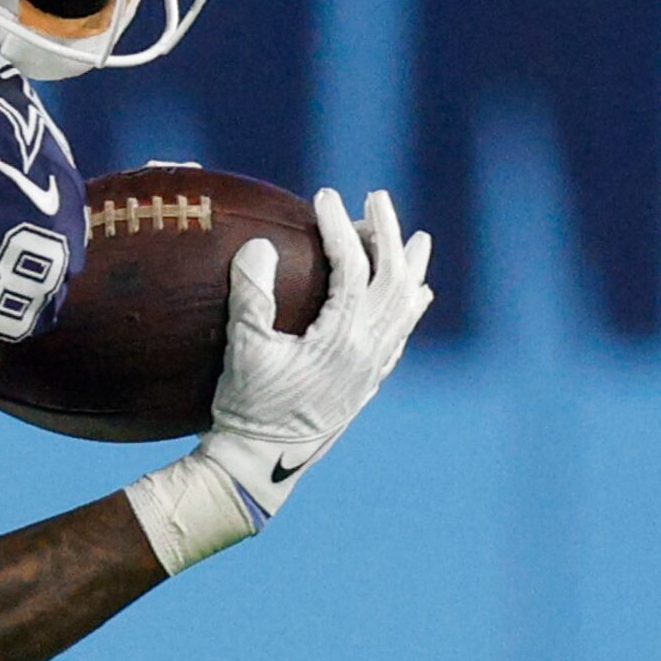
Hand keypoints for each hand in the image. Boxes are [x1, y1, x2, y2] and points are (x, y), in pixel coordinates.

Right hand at [201, 188, 433, 519]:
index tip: (324, 195)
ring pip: (406, 307)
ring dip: (410, 268)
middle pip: (393, 279)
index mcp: (342, 337)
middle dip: (387, 233)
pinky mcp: (369, 383)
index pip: (352, 267)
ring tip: (417, 239)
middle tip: (377, 198)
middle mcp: (369, 349)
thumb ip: (251, 295)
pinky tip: (417, 297)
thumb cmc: (248, 406)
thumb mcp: (243, 349)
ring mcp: (373, 367)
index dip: (339, 226)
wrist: (262, 464)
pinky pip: (403, 335)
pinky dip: (412, 308)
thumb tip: (260, 245)